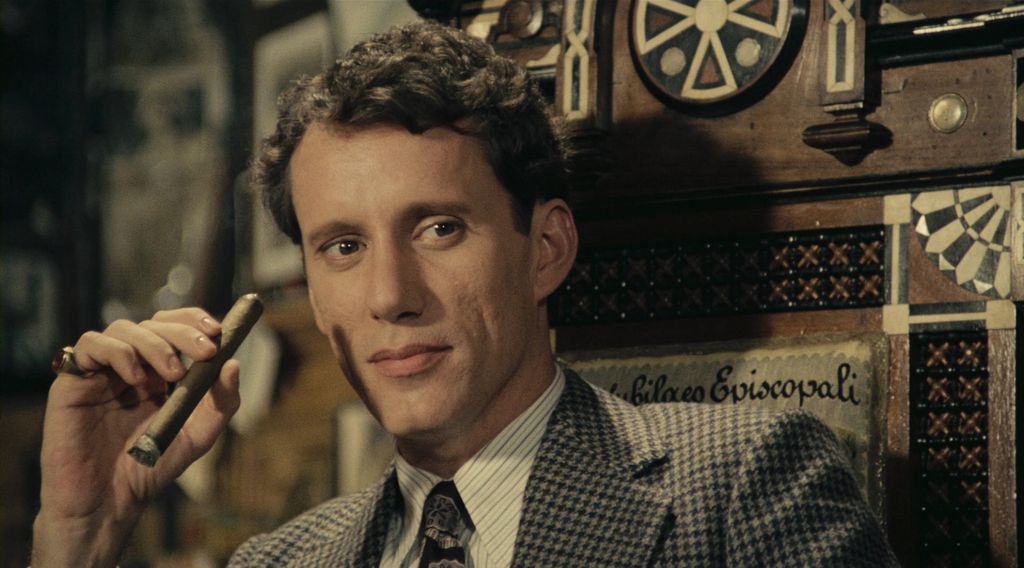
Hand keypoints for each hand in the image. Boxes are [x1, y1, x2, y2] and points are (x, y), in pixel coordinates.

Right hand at [32, 308, 240, 567]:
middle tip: (205, 350)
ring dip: (155, 343)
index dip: (195, 321)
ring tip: (172, 374)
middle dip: (184, 331)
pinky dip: (117, 351)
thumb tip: (234, 364)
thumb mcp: (199, 436)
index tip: (218, 331)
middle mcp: (130, 367)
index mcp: (158, 373)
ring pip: (123, 328)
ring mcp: (101, 372)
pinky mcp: (73, 382)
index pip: (175, 328)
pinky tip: (134, 377)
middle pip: (153, 323)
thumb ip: (221, 403)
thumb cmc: (150, 469)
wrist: (108, 501)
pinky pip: (89, 345)